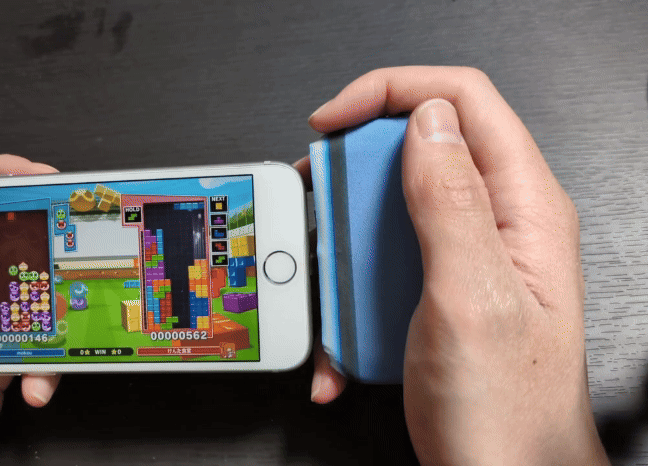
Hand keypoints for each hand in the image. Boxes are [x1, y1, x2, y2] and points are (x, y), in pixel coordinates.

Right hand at [299, 66, 609, 464]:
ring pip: (385, 209)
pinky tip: (343, 339)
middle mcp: (496, 222)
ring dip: (342, 247)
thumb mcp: (471, 298)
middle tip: (322, 207)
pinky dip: (347, 296)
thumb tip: (426, 122)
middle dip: (352, 176)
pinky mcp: (433, 286)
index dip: (389, 93)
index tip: (331, 121)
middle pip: (415, 147)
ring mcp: (462, 255)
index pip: (459, 101)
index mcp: (522, 207)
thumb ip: (450, 200)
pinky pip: (377, 264)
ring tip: (330, 288)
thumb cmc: (505, 410)